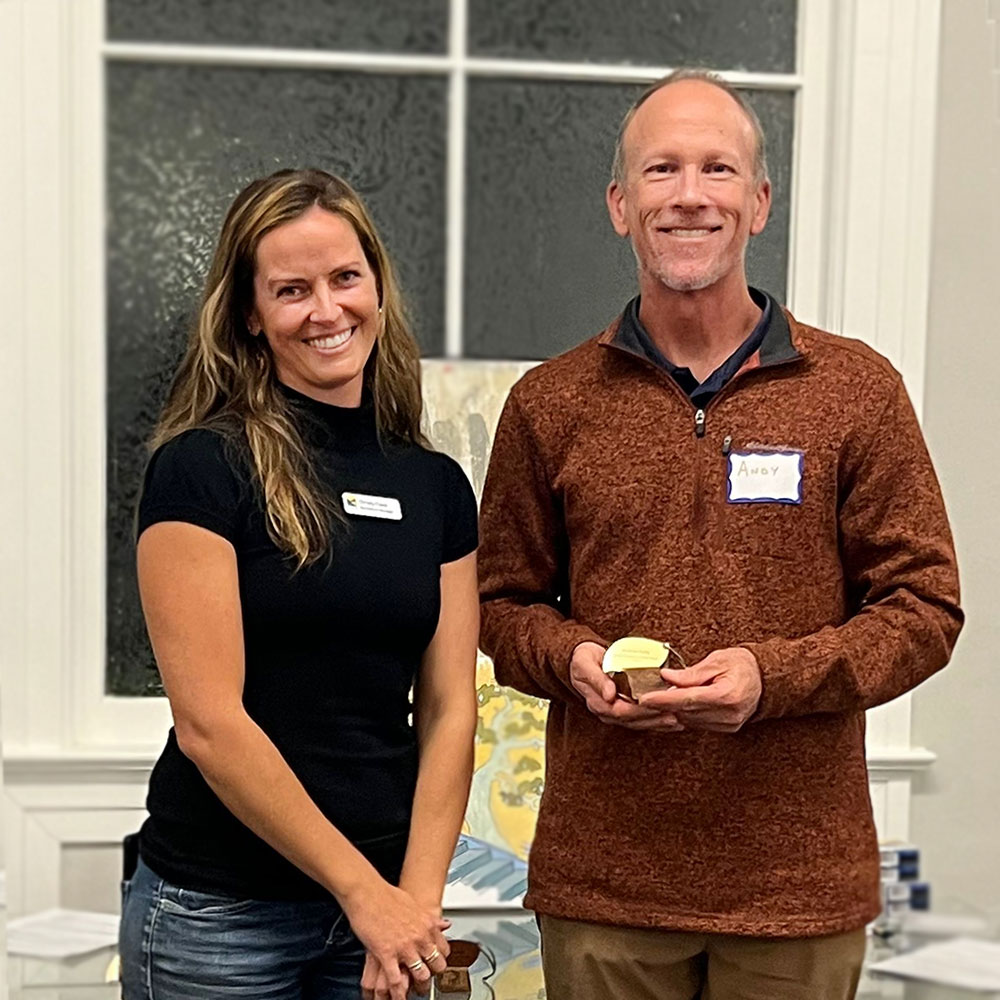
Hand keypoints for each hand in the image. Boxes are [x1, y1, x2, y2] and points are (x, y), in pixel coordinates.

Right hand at [344, 876, 448, 999]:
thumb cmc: (387, 895)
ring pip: (420, 975)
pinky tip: (397, 996)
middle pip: (436, 965)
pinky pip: (396, 980)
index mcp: (427, 925)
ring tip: (413, 992)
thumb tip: (443, 924)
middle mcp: (420, 937)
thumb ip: (429, 919)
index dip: (440, 960)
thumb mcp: (414, 905)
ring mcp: (404, 947)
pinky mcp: (387, 953)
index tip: (436, 966)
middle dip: (432, 976)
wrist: (367, 892)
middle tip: (426, 983)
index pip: (444, 950)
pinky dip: (398, 991)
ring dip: (417, 986)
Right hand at [569, 641, 683, 731]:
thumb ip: (598, 679)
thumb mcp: (586, 664)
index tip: (657, 707)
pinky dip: (656, 720)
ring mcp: (615, 712)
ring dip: (658, 723)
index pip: (621, 712)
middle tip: (675, 716)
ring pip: (639, 723)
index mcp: (597, 702)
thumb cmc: (583, 660)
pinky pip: (641, 719)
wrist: (580, 660)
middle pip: (633, 721)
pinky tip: (671, 719)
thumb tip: (610, 695)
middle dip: (654, 720)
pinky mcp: (623, 709)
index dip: (640, 711)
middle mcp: (606, 711)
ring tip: (679, 721)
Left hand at [638, 647, 761, 731]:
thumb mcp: (717, 660)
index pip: (688, 700)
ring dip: (673, 711)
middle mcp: (729, 714)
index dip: (663, 700)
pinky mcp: (727, 729)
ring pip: (689, 721)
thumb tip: (667, 677)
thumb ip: (691, 673)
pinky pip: (698, 724)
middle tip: (644, 697)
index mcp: (727, 695)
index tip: (644, 699)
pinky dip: (685, 715)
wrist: (766, 679)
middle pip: (686, 713)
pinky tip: (677, 705)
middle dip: (663, 705)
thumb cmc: (742, 665)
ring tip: (660, 698)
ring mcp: (729, 725)